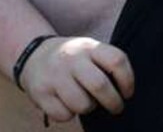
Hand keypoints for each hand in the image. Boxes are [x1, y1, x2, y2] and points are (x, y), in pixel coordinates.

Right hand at [19, 36, 135, 122]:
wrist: (34, 55)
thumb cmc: (74, 60)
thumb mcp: (90, 51)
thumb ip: (106, 65)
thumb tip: (124, 92)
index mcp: (88, 47)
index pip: (116, 60)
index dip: (128, 80)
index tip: (127, 93)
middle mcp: (71, 59)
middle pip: (100, 85)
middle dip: (113, 102)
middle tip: (116, 107)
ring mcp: (54, 75)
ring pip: (82, 104)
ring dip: (89, 108)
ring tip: (86, 101)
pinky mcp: (41, 92)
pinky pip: (64, 115)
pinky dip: (69, 114)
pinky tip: (66, 104)